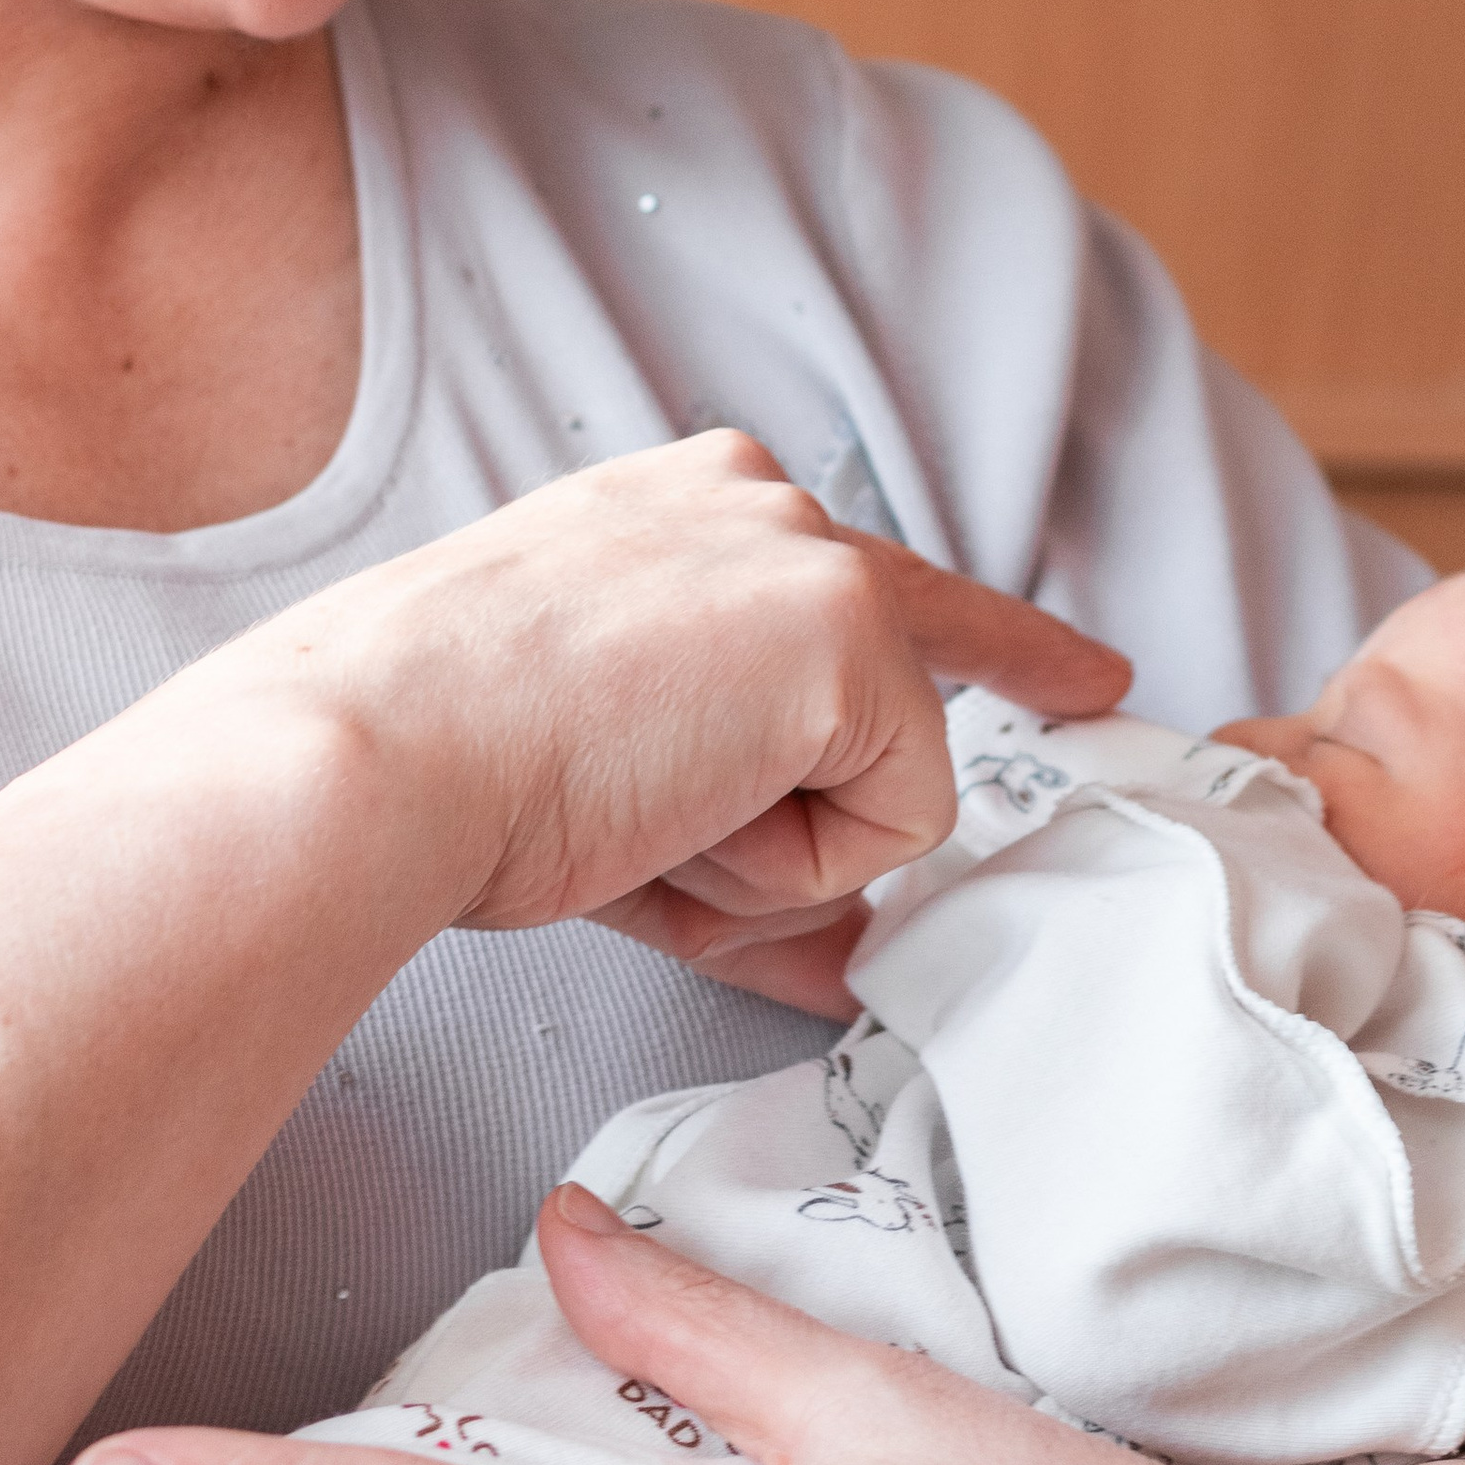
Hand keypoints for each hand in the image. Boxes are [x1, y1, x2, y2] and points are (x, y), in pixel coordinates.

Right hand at [208, 433, 1128, 954]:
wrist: (382, 752)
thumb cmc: (446, 771)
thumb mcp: (616, 793)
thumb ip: (745, 847)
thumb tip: (852, 964)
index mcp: (682, 509)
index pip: (861, 584)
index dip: (989, 644)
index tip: (1082, 669)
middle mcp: (760, 499)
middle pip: (920, 649)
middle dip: (990, 693)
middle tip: (1069, 703)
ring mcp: (813, 559)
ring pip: (888, 772)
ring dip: (775, 852)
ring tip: (642, 818)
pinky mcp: (848, 636)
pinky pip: (893, 824)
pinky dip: (793, 866)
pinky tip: (677, 814)